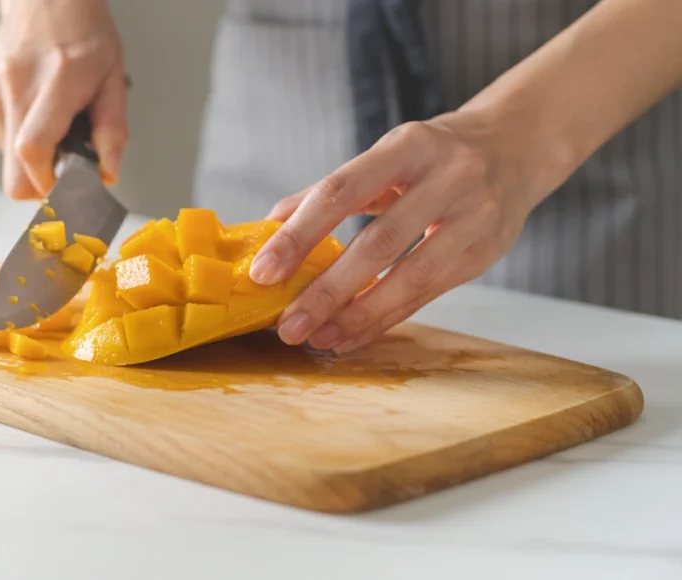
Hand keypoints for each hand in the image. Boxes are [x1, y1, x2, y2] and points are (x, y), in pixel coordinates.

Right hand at [0, 0, 127, 199]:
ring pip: (9, 164)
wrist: (44, 1)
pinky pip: (0, 145)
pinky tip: (35, 114)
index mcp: (55, 82)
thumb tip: (107, 173)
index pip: (34, 150)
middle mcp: (14, 89)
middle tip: (65, 167)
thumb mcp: (113, 79)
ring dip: (35, 158)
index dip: (50, 184)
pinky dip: (21, 141)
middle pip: (15, 175)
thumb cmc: (81, 34)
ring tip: (53, 122)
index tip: (68, 189)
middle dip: (42, 184)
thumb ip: (112, 130)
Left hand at [250, 110, 549, 352]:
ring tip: (317, 338)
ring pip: (410, 276)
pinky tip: (352, 336)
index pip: (342, 191)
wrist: (517, 146)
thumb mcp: (386, 156)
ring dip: (358, 314)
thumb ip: (331, 189)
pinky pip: (429, 294)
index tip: (263, 272)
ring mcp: (472, 217)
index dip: (299, 235)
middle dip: (327, 290)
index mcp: (407, 145)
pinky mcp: (485, 253)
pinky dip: (386, 319)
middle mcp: (446, 177)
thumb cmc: (434, 154)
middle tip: (288, 324)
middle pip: (378, 243)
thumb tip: (271, 224)